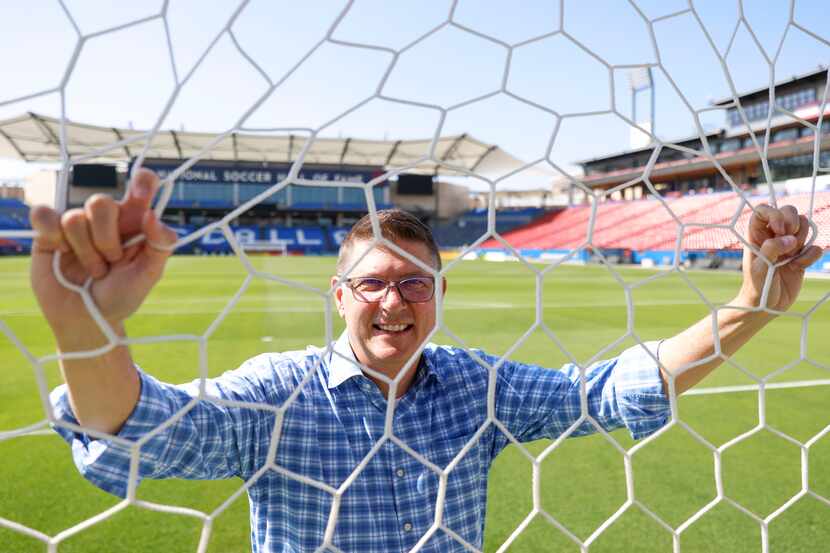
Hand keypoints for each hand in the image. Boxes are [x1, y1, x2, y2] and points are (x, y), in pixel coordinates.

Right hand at [29, 169, 177, 348]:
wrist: (88, 319)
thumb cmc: (122, 295)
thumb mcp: (149, 274)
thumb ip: (160, 245)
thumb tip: (153, 215)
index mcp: (135, 221)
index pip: (142, 185)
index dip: (142, 181)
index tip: (141, 194)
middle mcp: (107, 218)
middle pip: (100, 202)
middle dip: (106, 239)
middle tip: (112, 261)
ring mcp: (77, 224)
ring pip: (74, 217)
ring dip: (84, 251)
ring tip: (93, 269)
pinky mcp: (49, 233)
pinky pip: (44, 216)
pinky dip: (52, 236)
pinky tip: (61, 253)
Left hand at [737, 204, 822, 311]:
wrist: (767, 306)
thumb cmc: (757, 286)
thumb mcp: (760, 267)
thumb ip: (772, 249)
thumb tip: (790, 239)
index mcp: (756, 234)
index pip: (764, 210)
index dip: (775, 214)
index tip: (779, 229)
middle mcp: (773, 235)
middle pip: (788, 211)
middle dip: (793, 222)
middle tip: (789, 241)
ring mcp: (789, 245)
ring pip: (804, 226)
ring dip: (801, 240)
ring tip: (790, 257)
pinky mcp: (801, 256)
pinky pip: (814, 247)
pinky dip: (810, 256)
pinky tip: (797, 267)